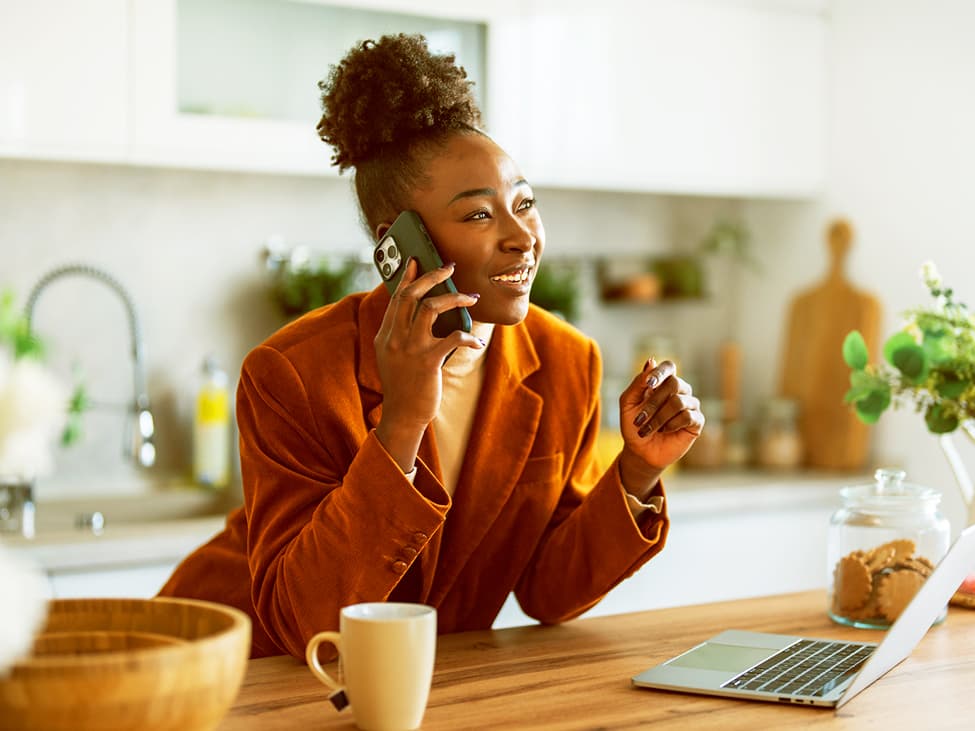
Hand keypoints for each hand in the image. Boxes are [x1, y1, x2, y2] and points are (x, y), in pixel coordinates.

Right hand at [373, 259, 482, 470]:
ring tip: (471, 298)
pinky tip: (476, 343)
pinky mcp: (428, 362)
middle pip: (411, 295)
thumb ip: (401, 334)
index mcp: (386, 334)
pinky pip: (453, 338)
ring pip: (430, 308)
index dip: (408, 276)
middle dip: (432, 276)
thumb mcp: (394, 356)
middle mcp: (395, 338)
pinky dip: (468, 337)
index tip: (417, 259)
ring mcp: (410, 349)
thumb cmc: (404, 385)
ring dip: (454, 298)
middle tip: (449, 266)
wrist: (403, 416)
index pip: (397, 297)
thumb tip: (422, 310)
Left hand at [617, 358, 703, 495]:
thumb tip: (651, 361)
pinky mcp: (697, 421)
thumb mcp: (628, 403)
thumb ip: (638, 383)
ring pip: (678, 401)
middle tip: (640, 419)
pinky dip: (671, 424)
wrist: (641, 451)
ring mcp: (690, 405)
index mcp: (662, 382)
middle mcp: (679, 390)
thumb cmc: (634, 425)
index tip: (648, 385)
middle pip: (674, 383)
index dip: (660, 372)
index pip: (668, 366)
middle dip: (653, 402)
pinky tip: (665, 431)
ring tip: (647, 429)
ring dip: (658, 417)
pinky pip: (687, 416)